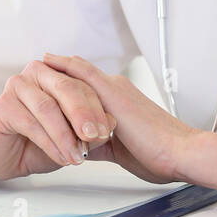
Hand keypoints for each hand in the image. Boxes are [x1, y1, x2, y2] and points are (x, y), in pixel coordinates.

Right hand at [0, 60, 116, 181]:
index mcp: (57, 73)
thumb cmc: (36, 144)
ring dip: (66, 135)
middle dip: (84, 114)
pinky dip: (49, 142)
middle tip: (96, 136)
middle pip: (67, 88)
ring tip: (77, 156)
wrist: (1, 159)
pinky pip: (31, 122)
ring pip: (49, 107)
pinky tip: (60, 156)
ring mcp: (17, 85)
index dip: (98, 107)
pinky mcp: (2, 104)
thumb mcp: (72, 138)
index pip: (83, 84)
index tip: (109, 130)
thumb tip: (112, 121)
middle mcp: (37, 72)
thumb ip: (90, 129)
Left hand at [41, 52, 200, 183]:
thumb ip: (100, 143)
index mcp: (121, 102)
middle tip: (36, 69)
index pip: (87, 91)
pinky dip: (64, 67)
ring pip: (77, 73)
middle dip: (58, 75)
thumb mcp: (122, 148)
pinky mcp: (112, 92)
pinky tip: (48, 62)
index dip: (69, 86)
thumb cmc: (160, 154)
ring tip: (36, 64)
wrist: (180, 152)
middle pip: (79, 78)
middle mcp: (117, 89)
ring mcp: (114, 88)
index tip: (52, 84)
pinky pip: (82, 73)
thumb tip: (82, 147)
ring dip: (57, 70)